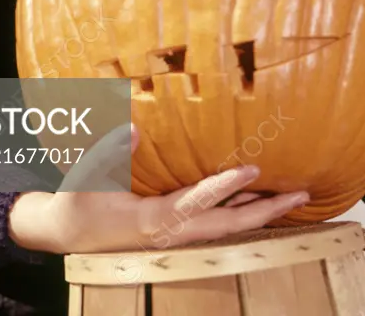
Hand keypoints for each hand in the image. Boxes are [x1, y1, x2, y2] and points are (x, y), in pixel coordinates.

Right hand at [8, 124, 309, 254]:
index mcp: (152, 220)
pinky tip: (257, 199)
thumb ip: (109, 149)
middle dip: (265, 211)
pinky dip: (241, 213)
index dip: (224, 186)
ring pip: (227, 227)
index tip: (254, 169)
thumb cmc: (76, 201)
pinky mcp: (175, 232)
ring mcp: (176, 237)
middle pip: (227, 225)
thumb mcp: (86, 175)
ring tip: (293, 198)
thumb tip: (134, 127)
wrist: (63, 233)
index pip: (196, 202)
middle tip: (301, 194)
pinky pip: (217, 224)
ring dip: (259, 213)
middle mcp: (171, 233)